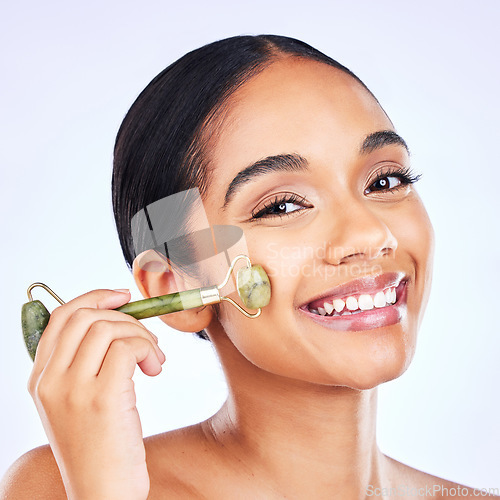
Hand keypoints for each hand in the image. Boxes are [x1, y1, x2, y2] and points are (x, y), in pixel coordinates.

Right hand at [27, 289, 165, 499]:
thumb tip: (115, 321)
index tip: (123, 296)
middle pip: (86, 317)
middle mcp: (50, 381)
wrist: (102, 493)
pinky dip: (148, 349)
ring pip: (109, 328)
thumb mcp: (77, 402)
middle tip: (146, 339)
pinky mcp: (102, 398)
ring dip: (143, 336)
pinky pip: (127, 347)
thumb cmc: (99, 447)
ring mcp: (73, 389)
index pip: (61, 317)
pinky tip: (154, 369)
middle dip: (126, 318)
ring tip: (154, 359)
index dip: (95, 298)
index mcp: (41, 379)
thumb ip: (84, 363)